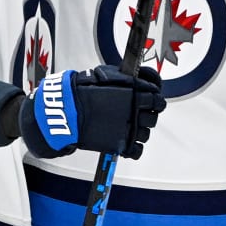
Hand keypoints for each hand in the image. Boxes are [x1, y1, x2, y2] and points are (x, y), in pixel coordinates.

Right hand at [19, 65, 165, 158]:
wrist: (68, 109)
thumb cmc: (85, 90)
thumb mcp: (110, 74)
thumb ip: (131, 77)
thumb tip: (148, 79)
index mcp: (136, 94)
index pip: (157, 100)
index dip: (155, 102)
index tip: (151, 103)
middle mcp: (135, 112)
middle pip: (153, 119)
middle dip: (147, 117)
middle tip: (137, 116)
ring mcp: (128, 129)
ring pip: (145, 135)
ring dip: (139, 132)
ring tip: (128, 128)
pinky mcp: (120, 145)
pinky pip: (137, 151)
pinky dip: (134, 149)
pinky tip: (127, 143)